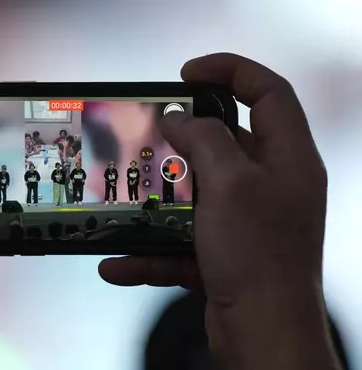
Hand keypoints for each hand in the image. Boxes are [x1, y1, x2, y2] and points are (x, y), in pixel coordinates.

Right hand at [99, 54, 331, 367]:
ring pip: (197, 193)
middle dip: (183, 139)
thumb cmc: (257, 255)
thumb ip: (204, 140)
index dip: (230, 70)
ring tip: (126, 196)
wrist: (263, 335)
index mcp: (288, 158)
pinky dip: (151, 250)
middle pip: (226, 142)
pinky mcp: (225, 253)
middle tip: (149, 134)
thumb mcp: (230, 184)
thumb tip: (178, 118)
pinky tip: (118, 263)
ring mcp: (247, 221)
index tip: (186, 72)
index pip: (268, 92)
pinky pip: (183, 241)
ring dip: (159, 198)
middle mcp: (271, 185)